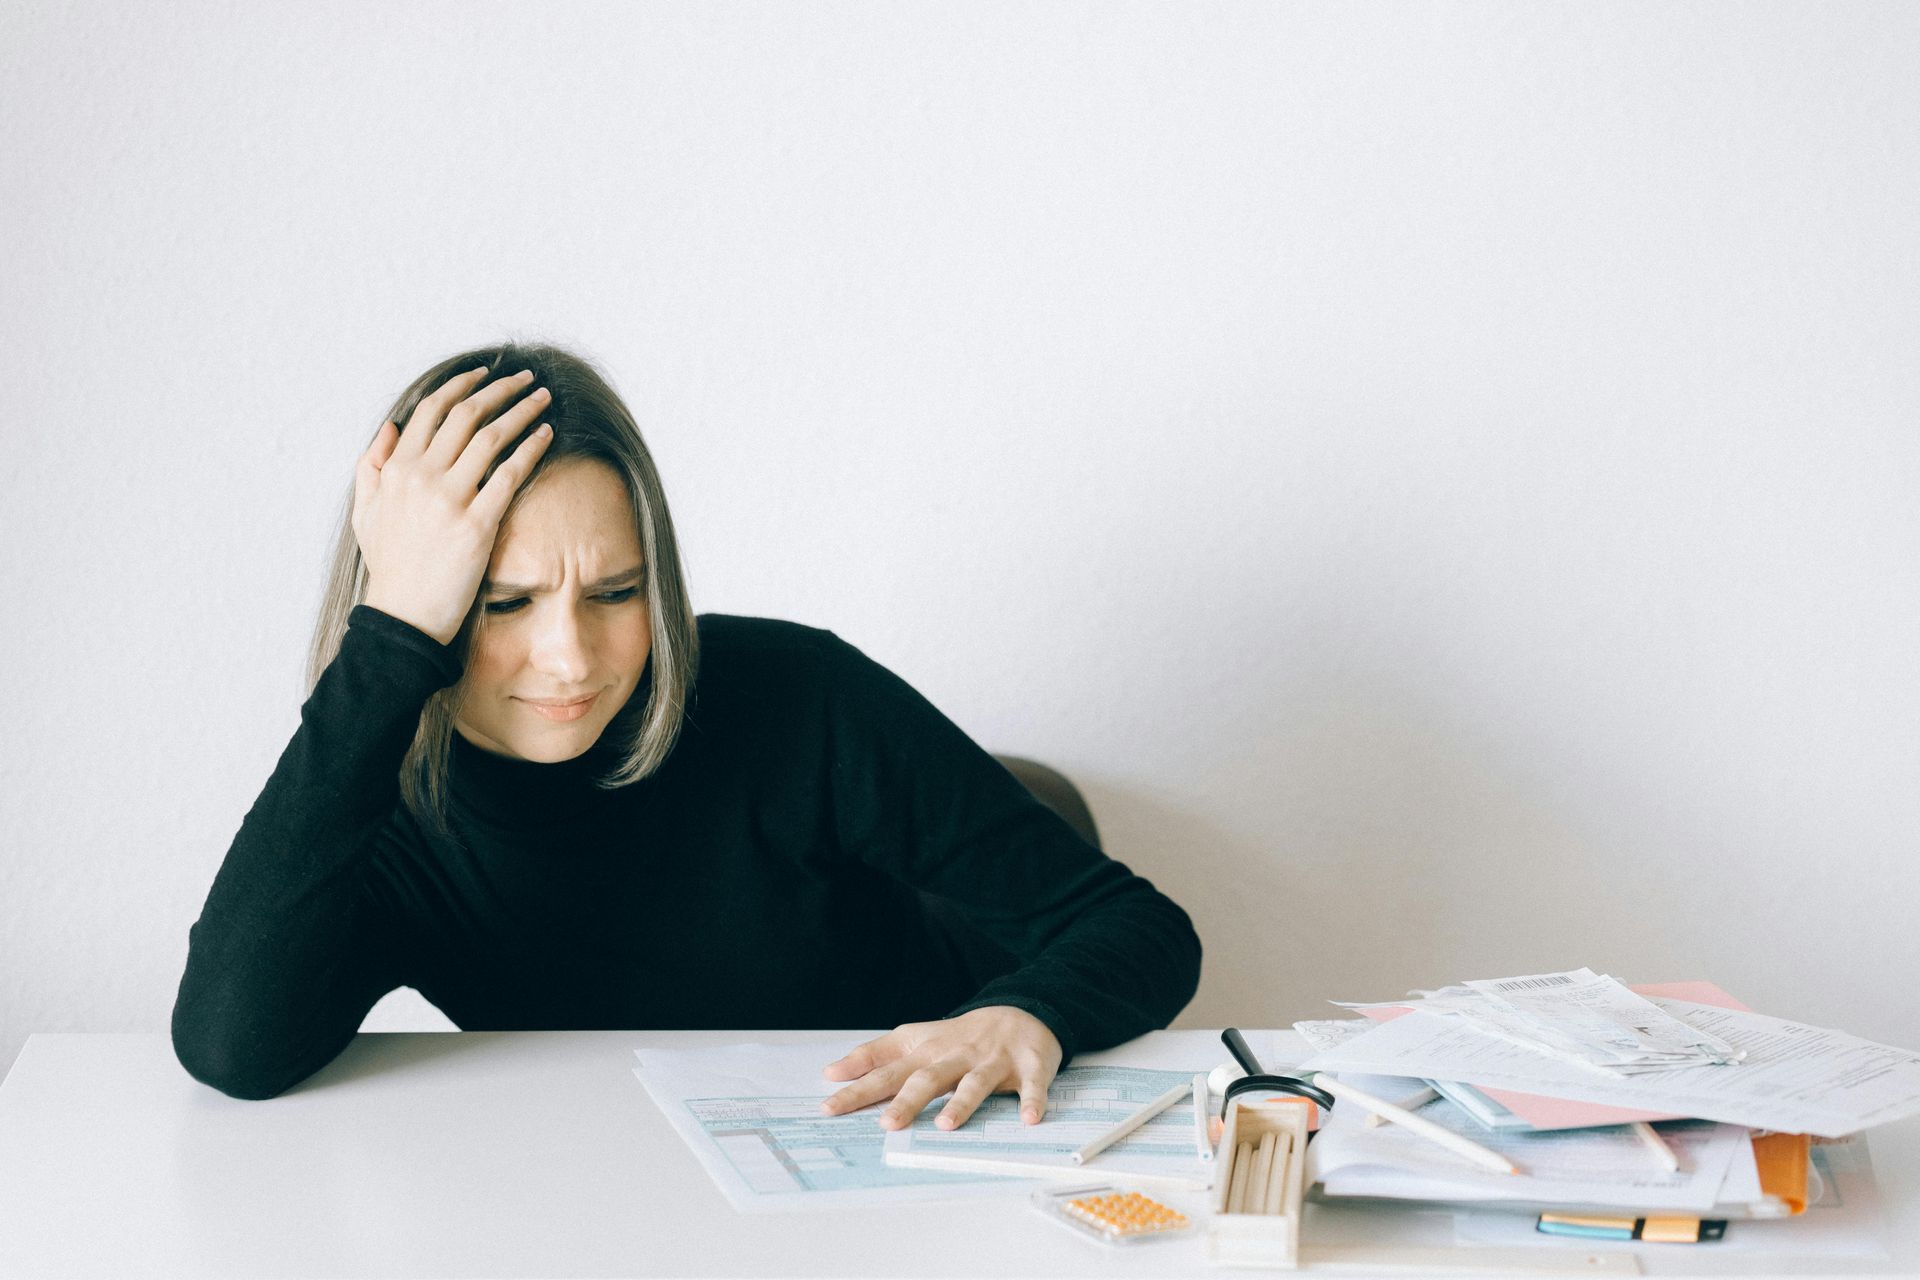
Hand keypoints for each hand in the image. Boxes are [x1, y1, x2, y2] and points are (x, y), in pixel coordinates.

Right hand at [354, 365, 554, 645]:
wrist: (404, 615)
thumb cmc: (390, 566)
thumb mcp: (367, 512)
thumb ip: (373, 466)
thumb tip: (390, 427)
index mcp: (397, 470)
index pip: (431, 410)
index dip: (461, 386)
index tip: (485, 374)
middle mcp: (421, 477)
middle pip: (466, 415)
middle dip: (500, 390)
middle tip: (525, 379)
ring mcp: (450, 500)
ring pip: (491, 437)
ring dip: (522, 411)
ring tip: (544, 399)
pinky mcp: (477, 525)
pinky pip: (509, 474)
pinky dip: (531, 449)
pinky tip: (547, 434)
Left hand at [817, 1006, 1062, 1130]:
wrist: (1021, 1011)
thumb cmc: (960, 1036)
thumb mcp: (914, 1039)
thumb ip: (875, 1055)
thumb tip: (830, 1072)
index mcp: (927, 1052)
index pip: (887, 1071)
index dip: (858, 1088)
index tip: (830, 1107)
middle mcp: (956, 1056)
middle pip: (928, 1078)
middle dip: (907, 1101)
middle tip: (887, 1125)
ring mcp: (993, 1061)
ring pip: (975, 1082)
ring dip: (963, 1103)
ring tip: (947, 1124)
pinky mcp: (1029, 1066)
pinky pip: (1032, 1085)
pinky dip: (1032, 1100)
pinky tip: (1029, 1119)